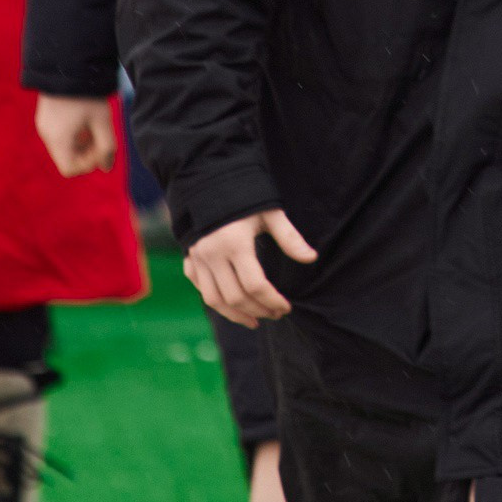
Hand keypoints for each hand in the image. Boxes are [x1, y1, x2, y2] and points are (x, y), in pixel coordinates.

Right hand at [35, 95, 118, 176]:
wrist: (68, 64)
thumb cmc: (87, 93)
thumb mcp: (102, 120)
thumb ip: (107, 146)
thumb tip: (107, 167)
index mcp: (58, 139)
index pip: (70, 169)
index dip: (88, 164)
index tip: (100, 147)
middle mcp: (46, 135)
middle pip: (67, 158)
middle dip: (87, 153)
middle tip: (101, 137)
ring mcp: (44, 126)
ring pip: (64, 147)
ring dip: (81, 143)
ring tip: (95, 126)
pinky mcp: (45, 117)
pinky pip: (60, 136)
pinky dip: (73, 134)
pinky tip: (85, 120)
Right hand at [184, 208, 317, 328]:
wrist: (209, 181)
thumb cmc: (245, 196)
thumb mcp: (270, 213)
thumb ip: (290, 237)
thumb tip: (312, 258)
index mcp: (235, 243)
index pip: (255, 285)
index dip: (273, 301)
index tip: (286, 307)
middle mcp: (212, 254)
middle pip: (236, 297)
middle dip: (258, 310)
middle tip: (276, 314)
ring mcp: (197, 258)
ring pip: (214, 300)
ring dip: (236, 315)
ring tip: (256, 320)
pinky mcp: (189, 259)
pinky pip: (202, 290)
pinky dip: (217, 303)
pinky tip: (233, 307)